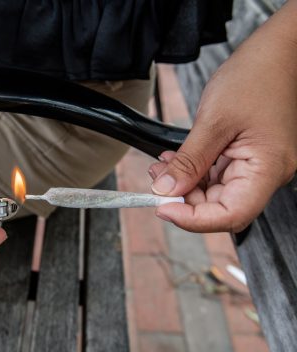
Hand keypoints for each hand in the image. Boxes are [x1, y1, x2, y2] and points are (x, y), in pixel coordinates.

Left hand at [148, 10, 296, 232]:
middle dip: (184, 199)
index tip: (163, 208)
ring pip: (214, 192)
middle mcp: (265, 173)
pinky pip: (215, 174)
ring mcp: (255, 166)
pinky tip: (173, 160)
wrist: (274, 53)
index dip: (194, 219)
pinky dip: (192, 171)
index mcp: (268, 168)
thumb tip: (166, 190)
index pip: (231, 215)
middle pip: (220, 206)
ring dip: (184, 184)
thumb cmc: (255, 77)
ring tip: (160, 167)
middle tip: (156, 184)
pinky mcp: (244, 156)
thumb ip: (188, 161)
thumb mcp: (214, 121)